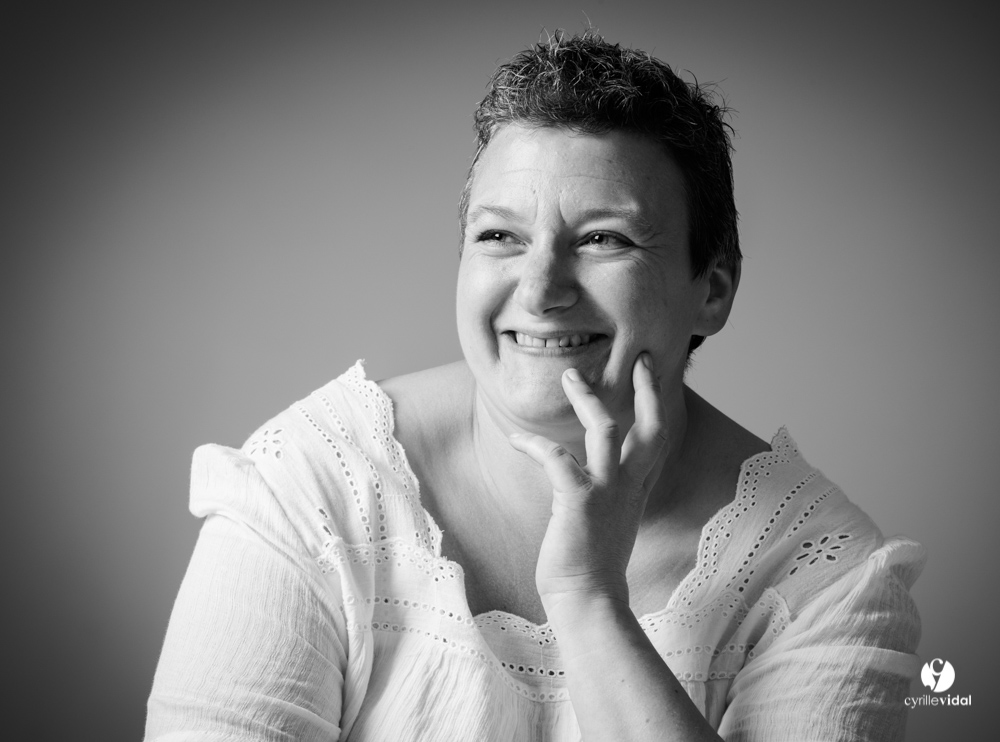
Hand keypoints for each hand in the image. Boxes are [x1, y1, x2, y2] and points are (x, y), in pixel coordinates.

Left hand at [509, 353, 668, 612]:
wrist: (588, 602)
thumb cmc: (592, 567)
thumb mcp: (608, 522)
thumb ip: (609, 496)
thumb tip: (589, 481)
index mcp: (637, 490)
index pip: (657, 438)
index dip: (656, 404)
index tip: (649, 376)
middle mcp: (630, 486)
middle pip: (652, 426)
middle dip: (647, 388)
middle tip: (638, 356)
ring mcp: (608, 492)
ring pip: (607, 429)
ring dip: (588, 398)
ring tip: (570, 375)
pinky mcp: (579, 502)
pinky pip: (557, 458)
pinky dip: (535, 444)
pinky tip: (516, 439)